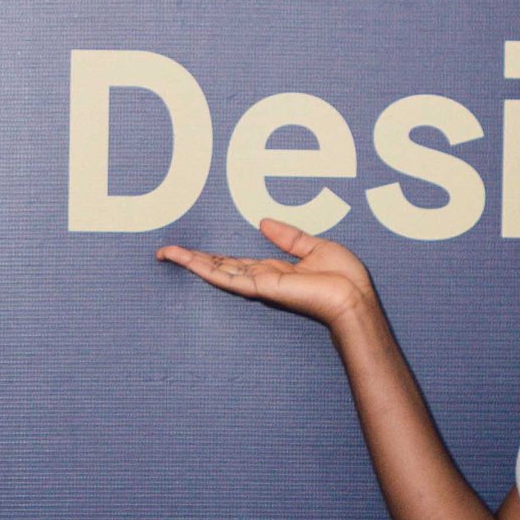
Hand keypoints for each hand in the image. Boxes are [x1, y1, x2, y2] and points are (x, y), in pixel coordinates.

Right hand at [157, 218, 377, 329]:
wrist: (354, 297)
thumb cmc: (344, 278)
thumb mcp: (314, 246)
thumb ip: (287, 237)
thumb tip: (263, 222)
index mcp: (273, 270)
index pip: (235, 263)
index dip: (212, 257)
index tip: (192, 251)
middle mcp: (261, 279)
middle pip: (219, 267)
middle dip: (191, 260)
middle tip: (165, 251)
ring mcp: (259, 285)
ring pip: (217, 272)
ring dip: (191, 262)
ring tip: (167, 253)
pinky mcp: (262, 289)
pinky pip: (230, 279)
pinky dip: (207, 271)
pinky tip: (190, 263)